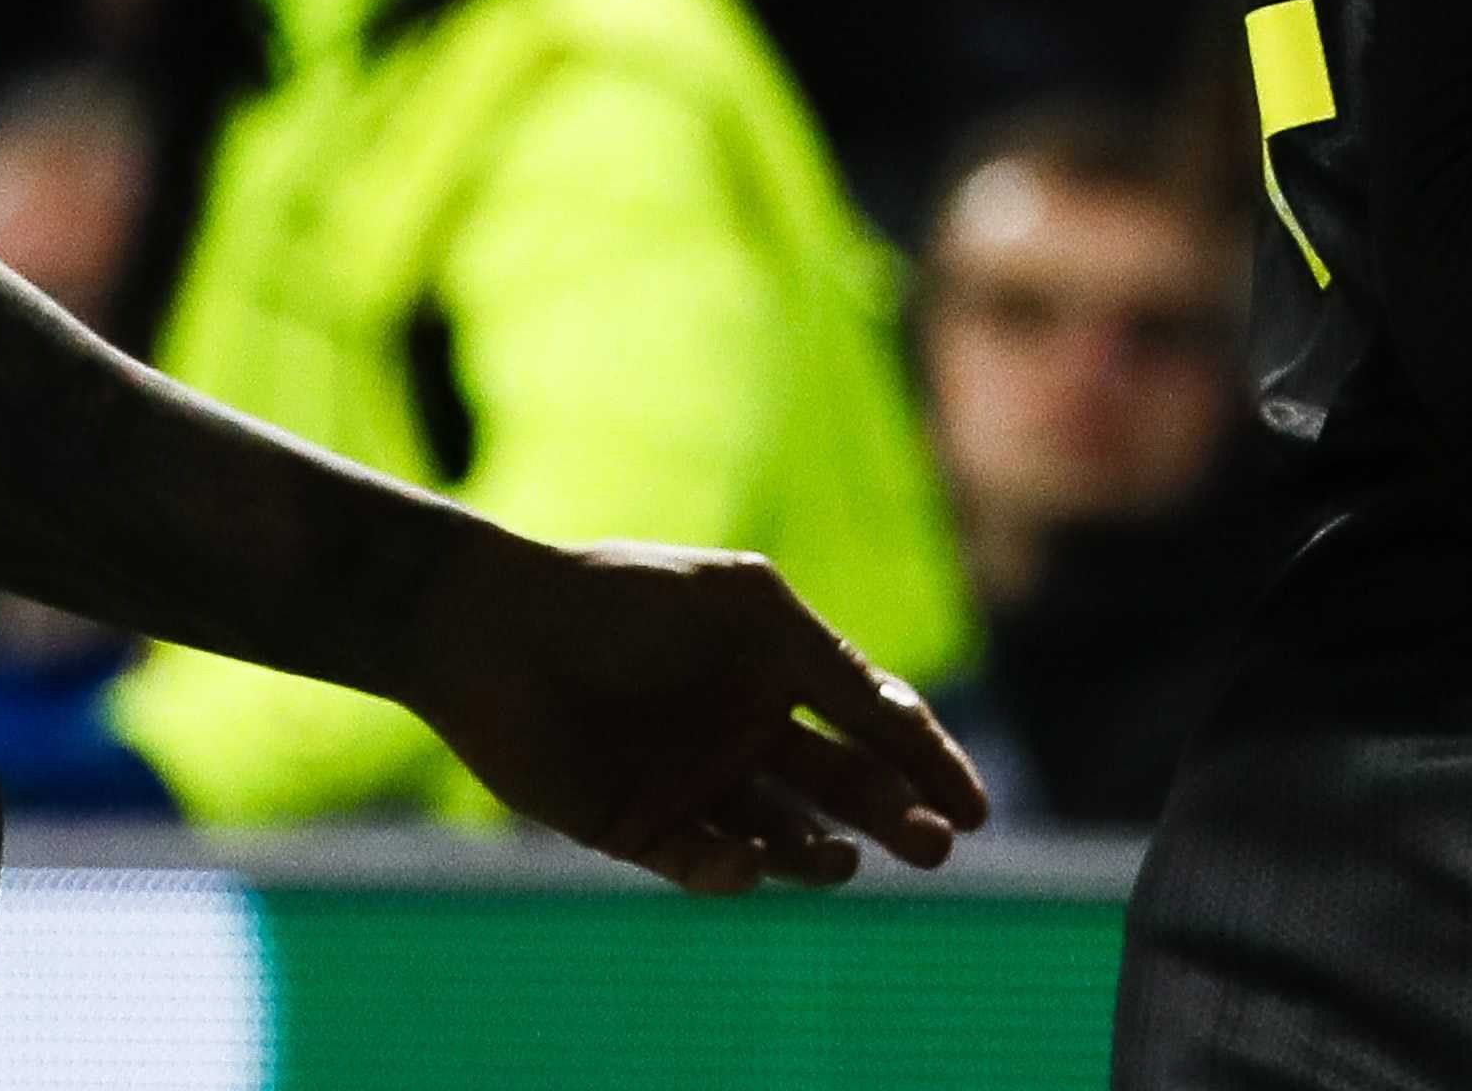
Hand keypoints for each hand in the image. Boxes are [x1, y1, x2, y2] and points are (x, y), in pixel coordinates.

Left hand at [398, 533, 990, 894]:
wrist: (496, 631)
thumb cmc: (626, 599)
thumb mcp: (747, 610)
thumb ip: (826, 664)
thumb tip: (902, 717)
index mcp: (775, 668)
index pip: (874, 724)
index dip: (930, 764)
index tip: (975, 809)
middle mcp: (742, 730)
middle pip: (843, 790)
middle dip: (895, 818)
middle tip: (934, 847)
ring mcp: (693, 782)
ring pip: (783, 837)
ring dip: (822, 855)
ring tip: (845, 858)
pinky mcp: (637, 828)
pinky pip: (704, 864)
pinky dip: (736, 871)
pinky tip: (753, 861)